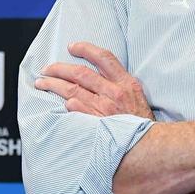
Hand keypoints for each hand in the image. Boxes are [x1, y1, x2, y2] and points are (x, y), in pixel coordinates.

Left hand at [34, 42, 153, 119]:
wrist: (152, 147)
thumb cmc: (143, 124)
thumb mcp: (137, 97)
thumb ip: (119, 85)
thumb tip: (98, 77)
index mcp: (126, 83)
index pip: (103, 57)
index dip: (85, 49)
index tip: (71, 47)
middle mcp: (114, 93)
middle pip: (80, 73)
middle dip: (59, 68)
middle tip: (46, 69)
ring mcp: (103, 108)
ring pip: (71, 89)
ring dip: (53, 84)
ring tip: (42, 82)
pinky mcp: (96, 123)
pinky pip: (75, 109)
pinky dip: (66, 103)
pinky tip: (58, 102)